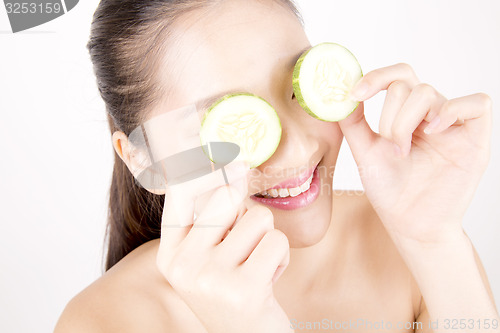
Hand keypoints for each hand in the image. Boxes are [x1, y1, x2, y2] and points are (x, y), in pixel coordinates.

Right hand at [156, 162, 292, 332]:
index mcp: (170, 253)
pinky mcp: (243, 289)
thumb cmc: (234, 289)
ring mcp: (209, 277)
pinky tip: (267, 279)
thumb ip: (215, 216)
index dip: (200, 165)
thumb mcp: (211, 255)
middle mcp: (182, 264)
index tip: (221, 150)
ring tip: (256, 265)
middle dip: (246, 212)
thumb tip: (236, 165)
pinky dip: (281, 257)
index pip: (180, 192)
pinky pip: (276, 240)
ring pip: (258, 217)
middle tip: (244, 241)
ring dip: (267, 239)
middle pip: (226, 195)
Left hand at [339, 63, 491, 244]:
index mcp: (407, 115)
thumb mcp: (365, 152)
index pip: (398, 77)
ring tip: (403, 152)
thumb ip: (354, 123)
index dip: (376, 77)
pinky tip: (434, 131)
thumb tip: (345, 94)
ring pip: (429, 93)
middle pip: (408, 85)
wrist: (409, 223)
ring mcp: (453, 126)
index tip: (355, 93)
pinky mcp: (475, 140)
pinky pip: (477, 104)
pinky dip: (452, 110)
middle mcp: (430, 116)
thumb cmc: (390, 190)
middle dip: (389, 116)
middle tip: (389, 145)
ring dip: (406, 122)